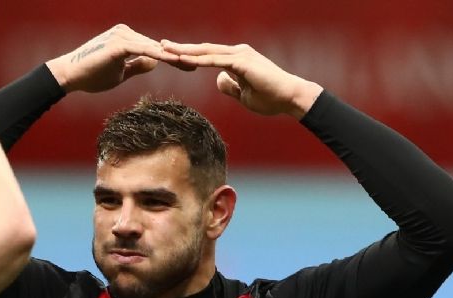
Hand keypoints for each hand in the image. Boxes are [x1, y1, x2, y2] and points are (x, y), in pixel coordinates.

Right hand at [46, 24, 184, 93]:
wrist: (69, 75)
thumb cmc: (91, 75)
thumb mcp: (120, 73)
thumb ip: (136, 66)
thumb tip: (153, 63)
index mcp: (127, 39)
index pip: (154, 49)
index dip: (172, 58)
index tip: (189, 66)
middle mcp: (126, 33)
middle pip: (157, 46)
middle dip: (176, 57)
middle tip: (198, 64)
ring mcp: (122, 36)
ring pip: (153, 48)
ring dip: (171, 57)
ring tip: (190, 64)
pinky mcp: (119, 44)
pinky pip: (143, 50)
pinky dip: (159, 56)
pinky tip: (173, 62)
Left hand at [160, 41, 322, 116]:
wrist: (291, 98)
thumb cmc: (271, 98)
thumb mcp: (243, 94)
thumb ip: (230, 86)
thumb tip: (217, 80)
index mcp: (236, 59)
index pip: (207, 55)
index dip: (189, 55)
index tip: (171, 55)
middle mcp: (237, 52)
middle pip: (203, 49)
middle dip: (181, 47)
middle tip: (160, 45)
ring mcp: (240, 55)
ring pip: (207, 51)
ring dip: (185, 50)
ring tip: (165, 49)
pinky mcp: (243, 62)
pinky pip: (216, 60)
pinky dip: (199, 60)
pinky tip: (184, 59)